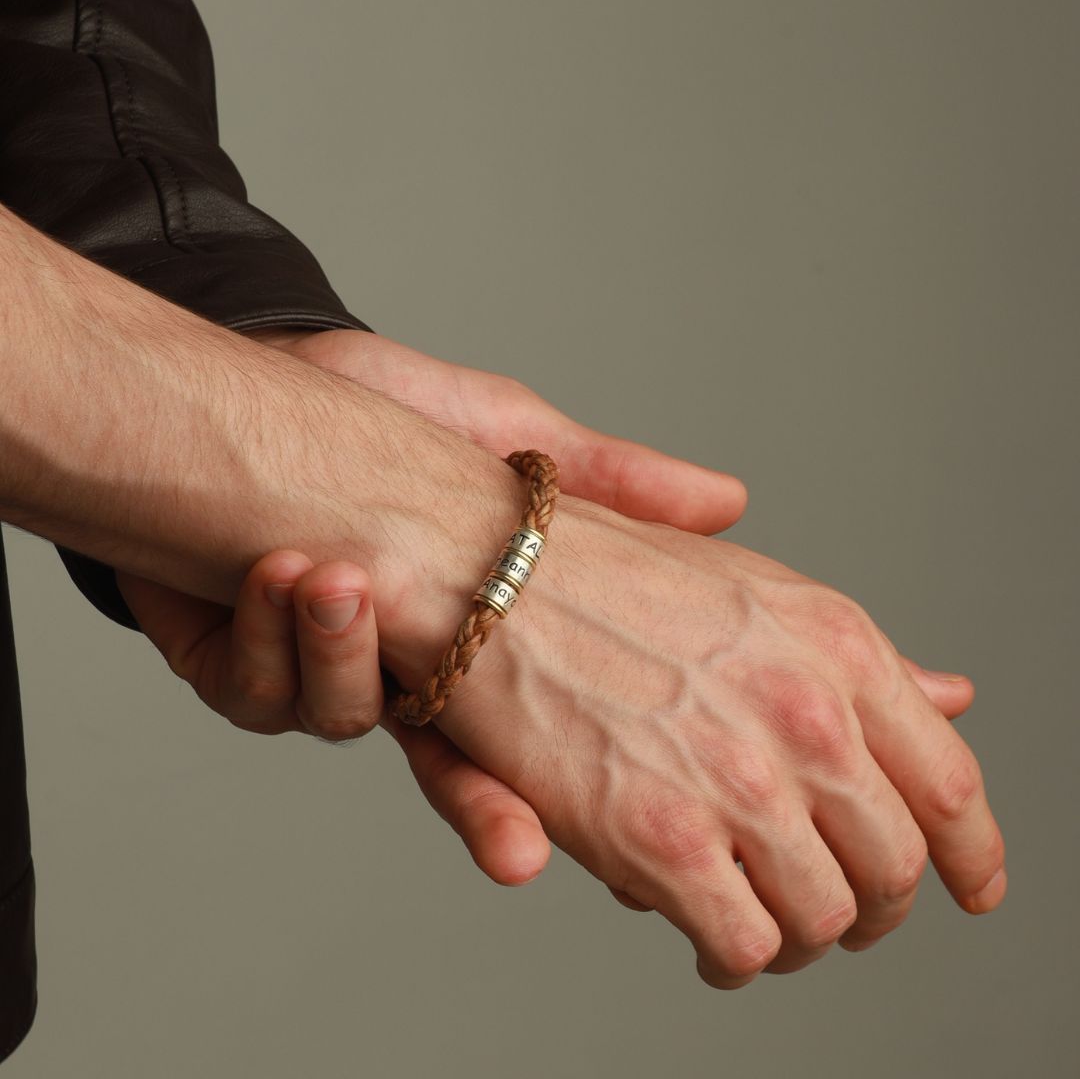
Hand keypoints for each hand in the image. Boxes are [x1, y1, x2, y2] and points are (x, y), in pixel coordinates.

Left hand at [110, 322, 748, 891]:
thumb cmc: (392, 413)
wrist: (271, 378)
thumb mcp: (513, 440)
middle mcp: (407, 670)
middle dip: (489, 811)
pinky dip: (273, 631)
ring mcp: (320, 675)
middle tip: (522, 853)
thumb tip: (732, 500)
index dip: (569, 779)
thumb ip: (609, 483)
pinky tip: (275, 567)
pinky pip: (259, 689)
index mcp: (478, 632)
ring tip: (336, 577)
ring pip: (344, 719)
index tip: (617, 824)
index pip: (536, 725)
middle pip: (457, 773)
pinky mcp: (238, 664)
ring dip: (341, 653)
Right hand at [381, 496, 1005, 986]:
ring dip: (800, 937)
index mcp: (836, 645)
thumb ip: (854, 657)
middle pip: (896, 864)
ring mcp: (737, 781)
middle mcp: (806, 714)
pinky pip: (742, 943)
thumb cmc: (600, 571)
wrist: (484, 573)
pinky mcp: (662, 841)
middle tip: (837, 913)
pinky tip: (712, 943)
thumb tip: (951, 696)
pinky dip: (735, 957)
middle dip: (876, 907)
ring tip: (765, 928)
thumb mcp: (750, 591)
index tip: (970, 887)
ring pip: (825, 918)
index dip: (971, 852)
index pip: (948, 781)